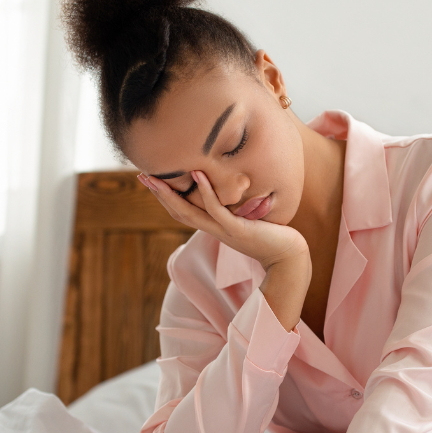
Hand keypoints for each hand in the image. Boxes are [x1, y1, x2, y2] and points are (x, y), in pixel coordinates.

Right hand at [138, 170, 307, 269]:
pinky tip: (198, 174)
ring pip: (190, 212)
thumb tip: (233, 194)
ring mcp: (224, 230)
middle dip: (160, 194)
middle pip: (178, 212)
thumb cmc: (273, 237)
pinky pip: (217, 210)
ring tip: (156, 176)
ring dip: (171, 194)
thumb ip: (237, 210)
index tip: (152, 180)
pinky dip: (206, 192)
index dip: (166, 197)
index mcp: (214, 227)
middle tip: (142, 176)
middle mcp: (215, 230)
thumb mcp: (249, 220)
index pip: (183, 211)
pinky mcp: (238, 230)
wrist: (289, 258)